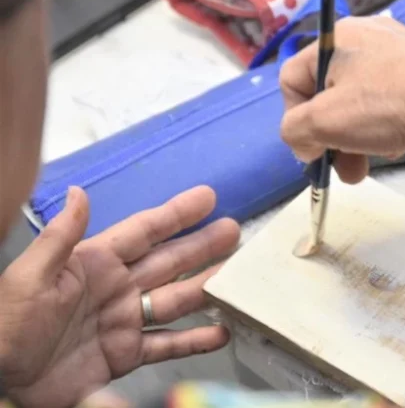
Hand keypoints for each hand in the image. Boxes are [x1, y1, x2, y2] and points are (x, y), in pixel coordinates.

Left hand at [0, 186, 239, 407]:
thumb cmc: (9, 324)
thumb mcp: (30, 277)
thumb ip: (60, 238)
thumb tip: (79, 192)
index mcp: (95, 262)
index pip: (144, 232)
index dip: (176, 214)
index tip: (208, 197)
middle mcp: (117, 287)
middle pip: (170, 262)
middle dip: (202, 246)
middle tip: (235, 232)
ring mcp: (124, 321)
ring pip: (176, 299)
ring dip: (207, 287)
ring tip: (238, 277)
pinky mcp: (126, 355)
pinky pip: (168, 345)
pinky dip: (195, 340)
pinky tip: (221, 332)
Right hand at [279, 16, 404, 183]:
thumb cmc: (384, 105)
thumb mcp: (324, 121)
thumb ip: (295, 131)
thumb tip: (303, 142)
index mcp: (334, 39)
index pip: (293, 80)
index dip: (294, 120)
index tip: (313, 150)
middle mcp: (365, 37)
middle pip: (329, 95)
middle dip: (331, 140)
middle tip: (343, 171)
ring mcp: (398, 51)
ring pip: (360, 101)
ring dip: (357, 139)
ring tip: (369, 166)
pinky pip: (390, 99)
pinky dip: (386, 125)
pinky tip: (397, 144)